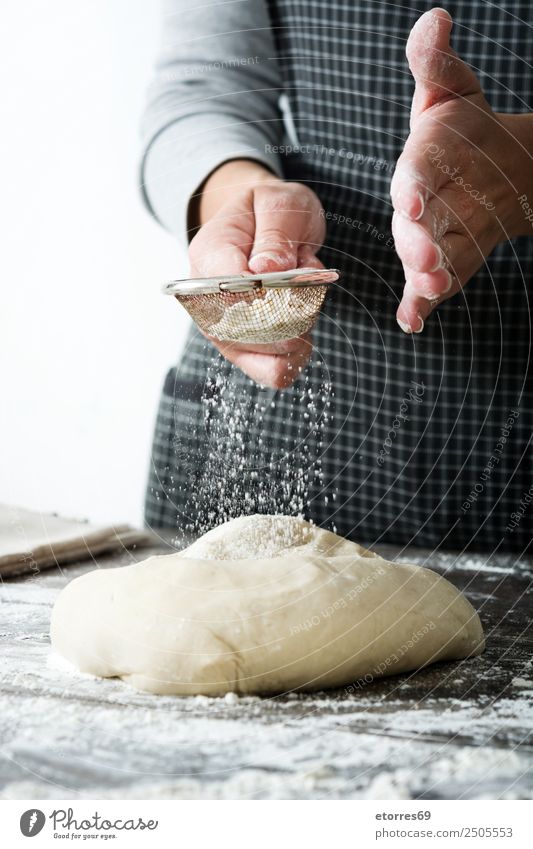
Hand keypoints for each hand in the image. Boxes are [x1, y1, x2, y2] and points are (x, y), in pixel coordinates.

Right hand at [188, 160, 324, 386]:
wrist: (260, 226)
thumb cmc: (269, 213)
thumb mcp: (279, 204)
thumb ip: (275, 233)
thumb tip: (267, 268)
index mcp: (209, 256)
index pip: (233, 290)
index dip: (272, 291)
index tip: (295, 275)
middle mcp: (206, 301)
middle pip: (251, 332)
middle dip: (294, 313)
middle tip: (306, 283)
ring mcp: (222, 331)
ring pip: (266, 357)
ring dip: (300, 333)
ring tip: (303, 301)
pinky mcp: (241, 350)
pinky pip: (272, 372)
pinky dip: (296, 355)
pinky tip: (302, 328)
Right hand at [390, 8, 532, 331]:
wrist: (488, 170)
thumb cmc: (464, 132)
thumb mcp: (455, 94)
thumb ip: (437, 65)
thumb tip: (436, 20)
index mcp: (419, 163)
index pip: (414, 174)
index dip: (413, 186)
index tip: (414, 199)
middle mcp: (416, 206)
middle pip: (412, 226)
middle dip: (418, 241)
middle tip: (429, 256)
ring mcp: (425, 239)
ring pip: (420, 260)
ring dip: (423, 276)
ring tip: (433, 286)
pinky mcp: (437, 266)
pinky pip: (424, 289)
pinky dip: (417, 306)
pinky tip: (413, 322)